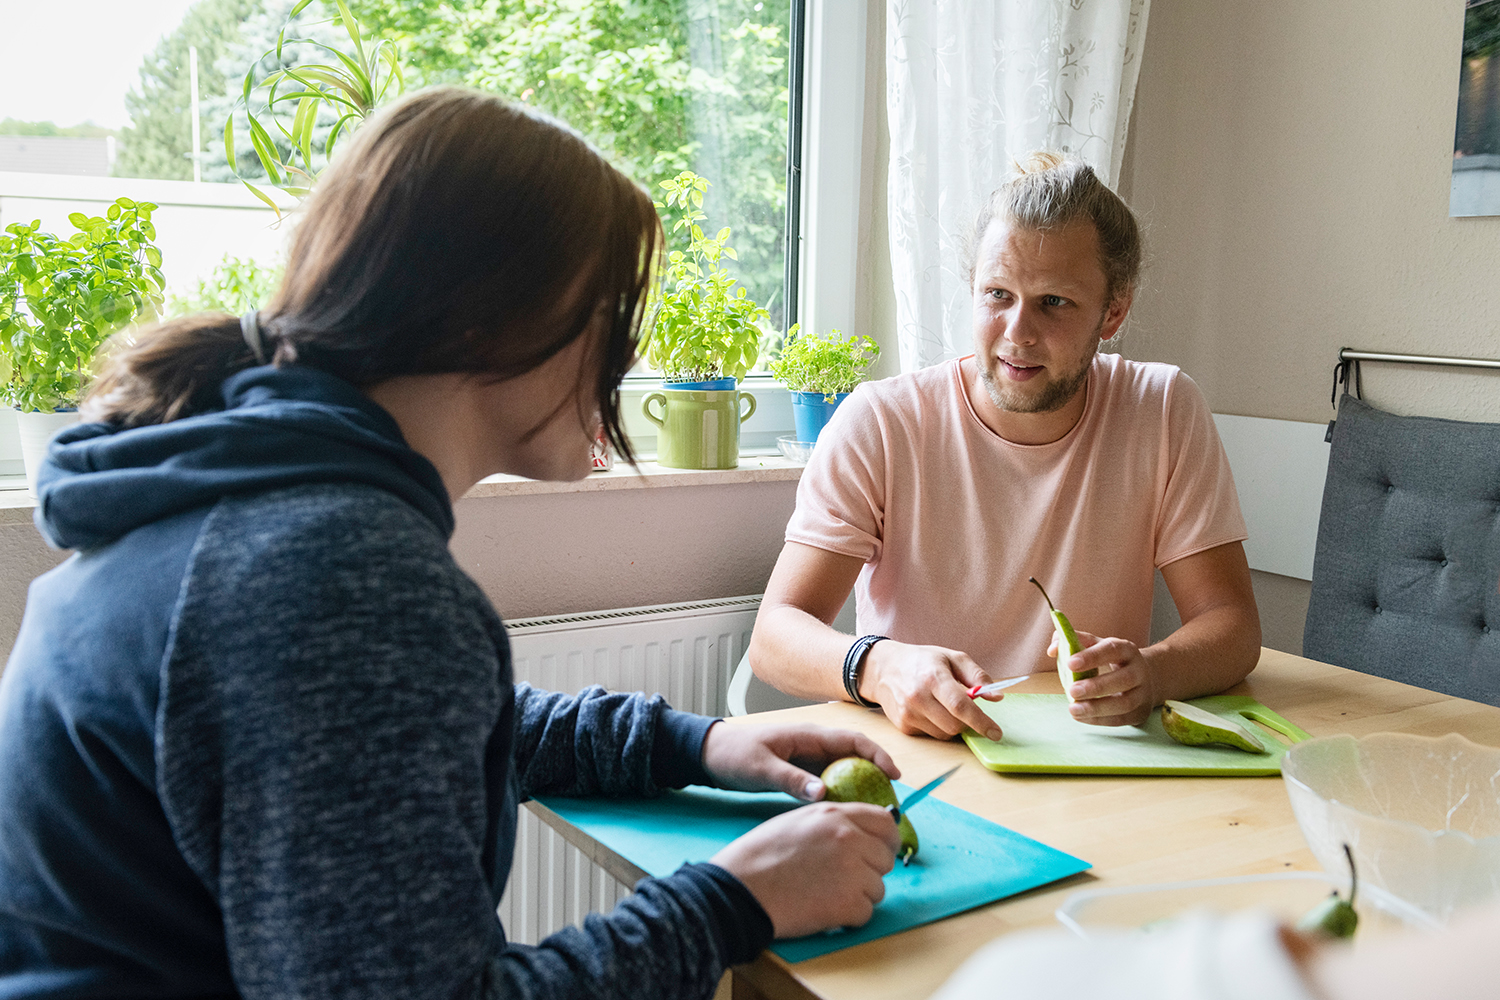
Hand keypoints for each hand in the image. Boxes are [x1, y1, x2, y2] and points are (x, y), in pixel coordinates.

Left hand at [700, 722, 898, 800]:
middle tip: (890, 803)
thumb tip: (823, 795)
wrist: (711, 755)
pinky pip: (830, 783)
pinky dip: (842, 796)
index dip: (878, 756)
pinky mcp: (802, 773)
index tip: (895, 776)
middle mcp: (814, 746)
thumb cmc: (735, 755)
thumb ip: (791, 780)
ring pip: (845, 772)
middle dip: (876, 776)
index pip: (854, 741)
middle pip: (855, 758)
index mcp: (810, 736)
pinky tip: (846, 815)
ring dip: (861, 788)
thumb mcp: (762, 768)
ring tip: (874, 813)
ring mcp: (809, 760)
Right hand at [710, 801, 899, 937]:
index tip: (879, 850)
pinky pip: (866, 913)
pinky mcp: (849, 904)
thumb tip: (862, 832)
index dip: (885, 839)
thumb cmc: (762, 855)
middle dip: (869, 870)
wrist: (741, 888)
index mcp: (836, 815)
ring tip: (825, 893)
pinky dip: (849, 917)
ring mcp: (852, 872)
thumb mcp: (799, 821)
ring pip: (878, 888)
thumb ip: (834, 822)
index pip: (885, 822)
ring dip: (858, 895)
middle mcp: (850, 839)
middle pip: (885, 858)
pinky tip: (823, 909)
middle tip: (842, 879)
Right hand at [860, 640, 1005, 741]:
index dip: (981, 722)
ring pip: (944, 734)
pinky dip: (938, 726)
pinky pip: (931, 735)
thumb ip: (977, 676)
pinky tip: (930, 710)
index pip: (960, 706)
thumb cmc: (922, 661)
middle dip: (967, 722)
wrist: (884, 668)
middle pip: (954, 725)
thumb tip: (997, 697)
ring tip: (944, 706)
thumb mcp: (953, 658)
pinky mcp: (903, 725)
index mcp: (933, 677)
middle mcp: (918, 697)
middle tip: (965, 709)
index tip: (996, 733)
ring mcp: (908, 713)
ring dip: (953, 725)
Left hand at [1048, 629, 1155, 725]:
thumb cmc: (1113, 660)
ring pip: (1125, 703)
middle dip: (1096, 686)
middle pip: (1123, 679)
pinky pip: (1121, 719)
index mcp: (1127, 650)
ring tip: (1073, 709)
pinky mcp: (1140, 712)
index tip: (1070, 663)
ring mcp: (1142, 693)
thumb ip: (1073, 642)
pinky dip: (1100, 720)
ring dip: (1097, 708)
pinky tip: (1081, 717)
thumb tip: (1052, 650)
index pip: (1112, 650)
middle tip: (1072, 690)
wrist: (1148, 678)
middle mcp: (1139, 670)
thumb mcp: (1097, 646)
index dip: (1092, 656)